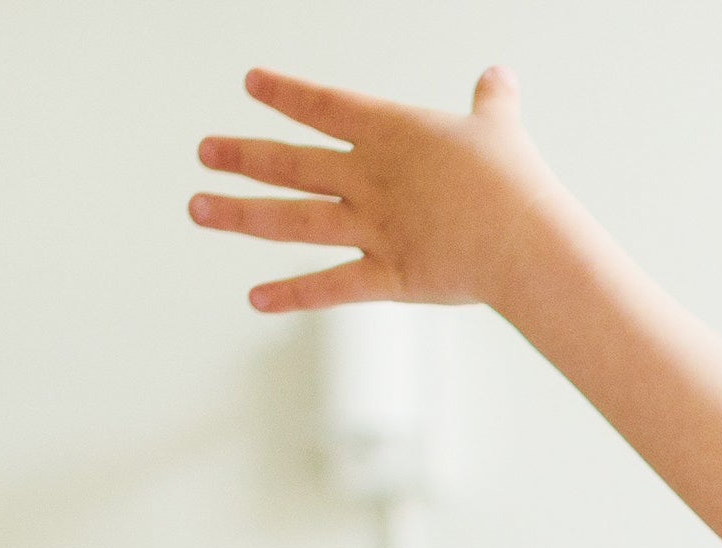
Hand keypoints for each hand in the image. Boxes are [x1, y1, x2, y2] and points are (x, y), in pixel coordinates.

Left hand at [190, 65, 566, 314]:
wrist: (524, 240)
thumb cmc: (516, 184)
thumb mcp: (501, 130)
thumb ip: (492, 103)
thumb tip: (499, 74)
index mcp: (389, 133)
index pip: (323, 106)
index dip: (285, 93)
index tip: (251, 83)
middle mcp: (368, 177)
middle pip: (291, 161)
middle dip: (242, 155)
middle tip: (204, 152)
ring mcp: (373, 228)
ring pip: (293, 218)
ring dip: (240, 213)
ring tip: (197, 207)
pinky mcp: (390, 276)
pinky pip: (332, 287)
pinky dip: (293, 295)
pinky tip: (255, 298)